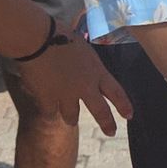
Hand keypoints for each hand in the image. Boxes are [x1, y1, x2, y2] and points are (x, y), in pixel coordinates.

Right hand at [20, 37, 134, 136]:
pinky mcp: (48, 99)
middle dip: (107, 123)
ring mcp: (67, 95)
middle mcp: (85, 87)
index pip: (116, 92)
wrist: (37, 39)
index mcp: (97, 71)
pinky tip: (46, 106)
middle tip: (111, 132)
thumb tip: (87, 69)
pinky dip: (48, 108)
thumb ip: (88, 64)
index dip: (123, 105)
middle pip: (101, 111)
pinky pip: (50, 112)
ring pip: (72, 116)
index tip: (129, 116)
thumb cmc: (60, 35)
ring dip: (71, 117)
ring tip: (71, 119)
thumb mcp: (83, 48)